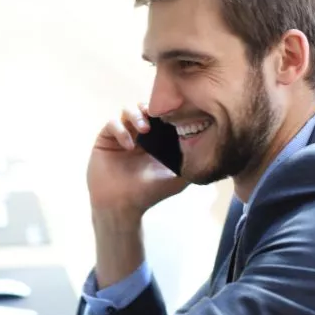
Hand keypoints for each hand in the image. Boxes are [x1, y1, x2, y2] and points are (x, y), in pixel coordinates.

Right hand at [87, 103, 187, 226]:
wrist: (122, 206)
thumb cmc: (148, 193)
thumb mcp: (177, 179)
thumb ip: (191, 164)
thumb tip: (209, 148)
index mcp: (156, 141)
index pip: (162, 116)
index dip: (167, 112)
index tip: (175, 116)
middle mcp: (138, 135)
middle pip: (145, 108)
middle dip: (152, 109)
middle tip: (158, 119)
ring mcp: (121, 135)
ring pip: (127, 110)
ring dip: (136, 115)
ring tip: (144, 130)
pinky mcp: (105, 139)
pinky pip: (112, 123)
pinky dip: (120, 130)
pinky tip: (129, 146)